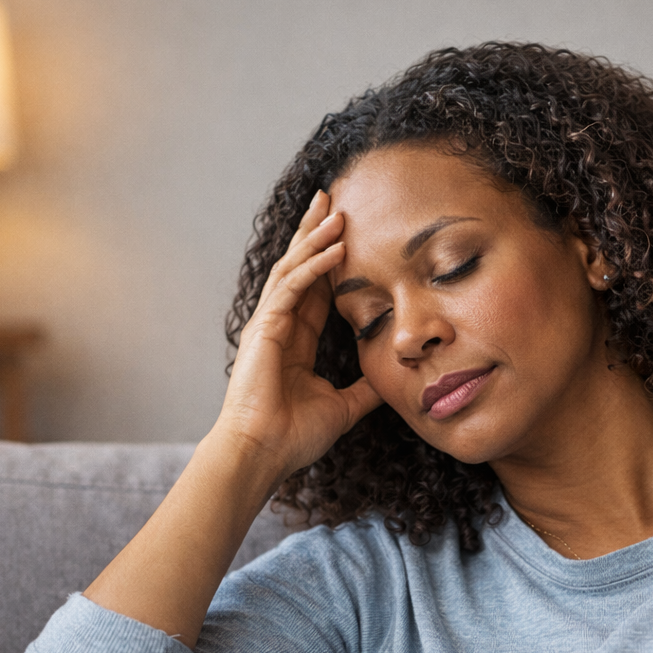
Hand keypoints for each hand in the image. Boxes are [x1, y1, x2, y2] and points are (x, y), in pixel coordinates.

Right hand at [214, 190, 382, 483]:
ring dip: (315, 238)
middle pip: (299, 267)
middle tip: (332, 198)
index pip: (316, 289)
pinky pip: (292, 286)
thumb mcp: (343, 407)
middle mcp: (279, 326)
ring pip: (293, 268)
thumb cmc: (294, 437)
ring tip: (337, 209)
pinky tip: (335, 246)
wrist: (265, 454)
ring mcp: (269, 324)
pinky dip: (313, 265)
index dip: (330, 260)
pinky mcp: (264, 328)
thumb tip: (388, 382)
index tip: (347, 232)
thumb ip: (363, 391)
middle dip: (315, 232)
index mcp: (295, 340)